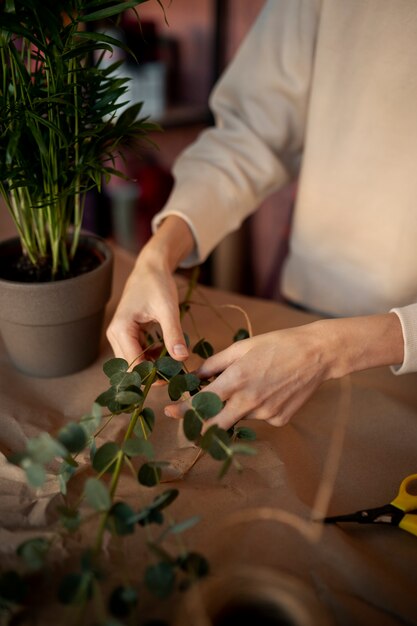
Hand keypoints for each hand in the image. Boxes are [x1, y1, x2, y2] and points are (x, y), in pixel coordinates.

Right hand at [106, 216, 194, 364]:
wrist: (151, 267)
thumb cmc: (157, 284)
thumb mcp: (168, 309)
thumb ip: (173, 334)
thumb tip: (181, 358)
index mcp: (121, 330)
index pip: (133, 364)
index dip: (152, 375)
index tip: (173, 377)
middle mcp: (114, 335)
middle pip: (130, 366)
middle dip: (152, 373)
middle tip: (175, 374)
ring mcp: (118, 334)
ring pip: (133, 361)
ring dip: (151, 365)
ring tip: (173, 364)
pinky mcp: (125, 333)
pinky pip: (136, 353)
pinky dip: (150, 356)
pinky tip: (165, 352)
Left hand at [165, 323, 332, 428]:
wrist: (316, 354)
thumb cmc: (277, 344)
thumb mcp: (242, 348)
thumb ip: (214, 364)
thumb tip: (193, 377)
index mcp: (237, 380)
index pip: (201, 403)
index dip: (183, 410)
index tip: (170, 411)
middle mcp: (249, 401)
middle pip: (214, 425)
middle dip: (199, 424)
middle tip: (191, 418)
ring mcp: (266, 414)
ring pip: (238, 418)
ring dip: (233, 409)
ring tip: (249, 387)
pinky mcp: (280, 420)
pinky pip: (259, 418)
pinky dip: (256, 408)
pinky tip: (268, 391)